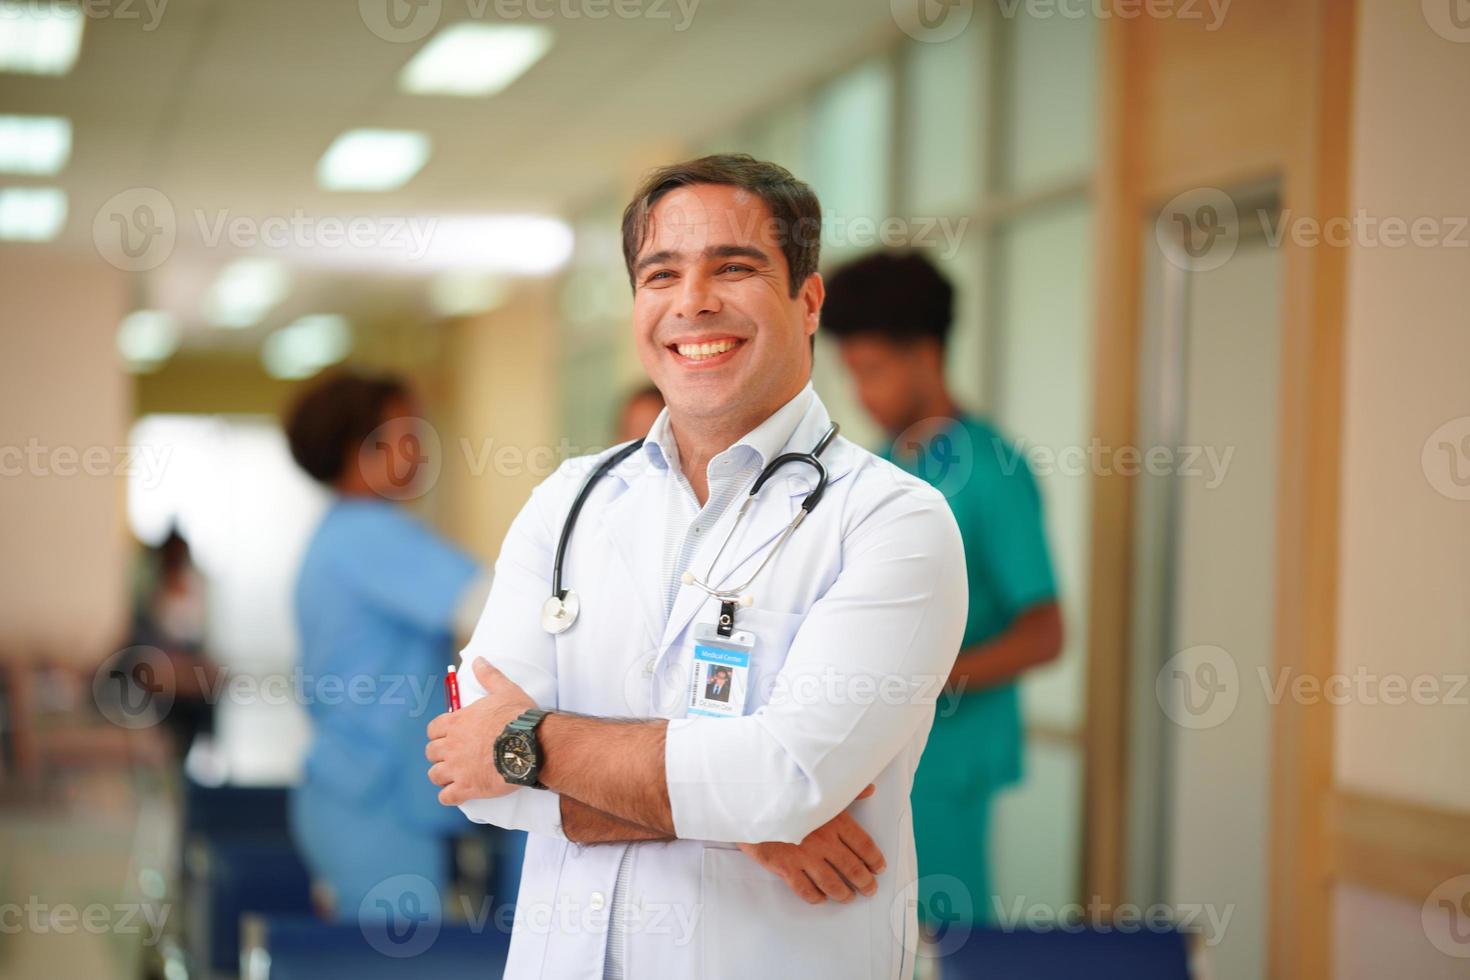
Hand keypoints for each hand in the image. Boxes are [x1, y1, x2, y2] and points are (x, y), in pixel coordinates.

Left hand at [425, 658, 533, 805]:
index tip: (449, 737)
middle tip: (454, 757)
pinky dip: (450, 796)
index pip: (433, 730)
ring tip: (455, 776)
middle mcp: (451, 746)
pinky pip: (447, 797)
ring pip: (435, 775)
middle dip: (440, 755)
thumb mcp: (505, 690)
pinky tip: (459, 794)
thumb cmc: (519, 717)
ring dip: (443, 776)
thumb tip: (478, 660)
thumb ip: (488, 676)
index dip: (439, 734)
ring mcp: (457, 768)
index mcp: (456, 723)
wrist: (532, 745)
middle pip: (431, 753)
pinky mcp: (467, 788)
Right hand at [737, 785, 884, 903]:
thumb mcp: (819, 789)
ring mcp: (804, 856)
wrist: (751, 802)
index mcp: (835, 821)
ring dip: (843, 893)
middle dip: (864, 882)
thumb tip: (869, 789)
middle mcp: (823, 841)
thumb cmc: (786, 793)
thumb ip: (847, 792)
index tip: (879, 867)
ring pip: (832, 883)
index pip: (864, 845)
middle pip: (852, 868)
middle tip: (869, 889)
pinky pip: (805, 889)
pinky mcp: (786, 867)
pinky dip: (816, 897)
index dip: (875, 860)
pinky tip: (820, 897)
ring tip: (848, 897)